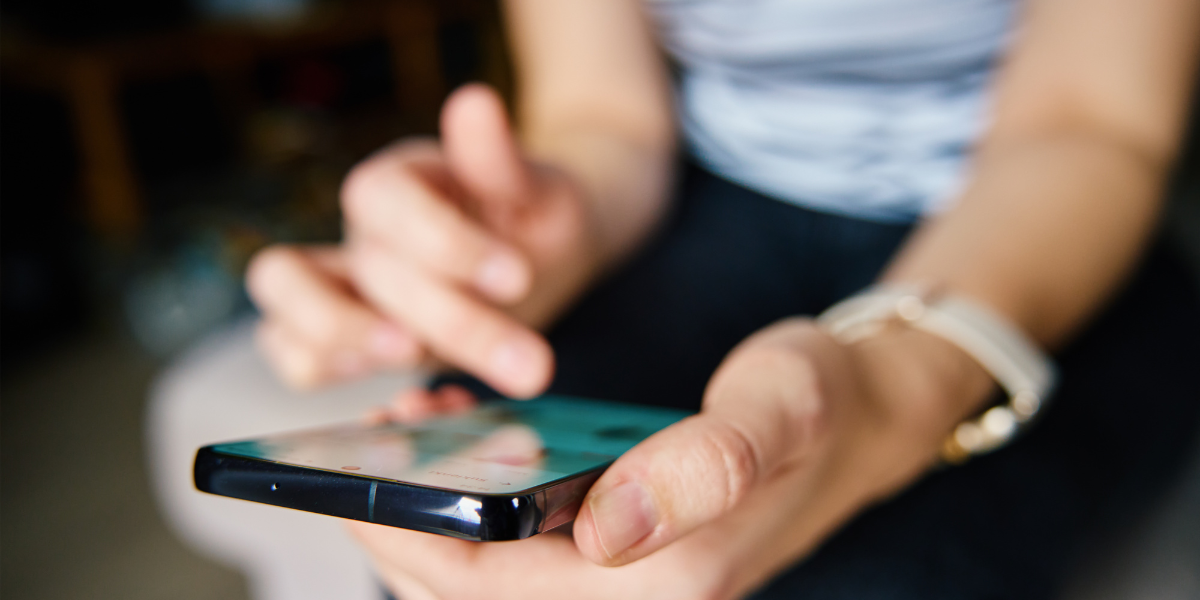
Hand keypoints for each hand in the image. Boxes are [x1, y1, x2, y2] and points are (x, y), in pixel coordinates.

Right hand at [246, 84, 603, 395]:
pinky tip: (414, 397)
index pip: (383, 197)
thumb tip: (475, 103)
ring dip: (346, 341)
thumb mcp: (538, 189)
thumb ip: (500, 161)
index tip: (517, 278)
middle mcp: (360, 233)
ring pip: (282, 305)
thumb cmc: (532, 214)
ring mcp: (342, 288)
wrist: (537, 252)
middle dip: (451, 319)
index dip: (443, 241)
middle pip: (367, 269)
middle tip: (527, 364)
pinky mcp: (344, 342)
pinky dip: (333, 380)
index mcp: (400, 180)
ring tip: (421, 365)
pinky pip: (294, 358)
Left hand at [352, 319, 992, 598]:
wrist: (864, 413)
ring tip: (411, 428)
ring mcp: (630, 576)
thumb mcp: (778, 411)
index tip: (356, 475)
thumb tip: (606, 527)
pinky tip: (468, 435)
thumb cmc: (820, 403)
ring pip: (497, 571)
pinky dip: (478, 500)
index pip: (495, 586)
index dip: (413, 538)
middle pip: (479, 591)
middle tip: (368, 445)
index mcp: (666, 577)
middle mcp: (638, 594)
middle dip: (409, 526)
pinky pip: (526, 544)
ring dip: (437, 513)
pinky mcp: (625, 549)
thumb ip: (705, 466)